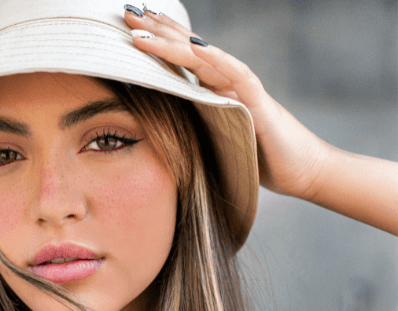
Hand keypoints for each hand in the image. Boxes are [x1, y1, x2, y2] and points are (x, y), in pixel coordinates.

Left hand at [123, 5, 331, 199]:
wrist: (304, 172)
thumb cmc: (260, 159)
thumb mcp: (217, 142)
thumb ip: (195, 129)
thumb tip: (159, 131)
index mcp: (215, 91)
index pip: (182, 60)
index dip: (157, 41)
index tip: (128, 27)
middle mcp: (227, 83)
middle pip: (188, 49)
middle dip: (157, 30)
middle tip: (127, 12)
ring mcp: (243, 90)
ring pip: (205, 58)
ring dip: (173, 42)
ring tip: (142, 28)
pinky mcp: (260, 104)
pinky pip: (238, 76)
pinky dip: (217, 60)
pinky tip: (195, 46)